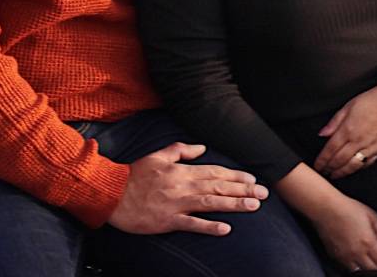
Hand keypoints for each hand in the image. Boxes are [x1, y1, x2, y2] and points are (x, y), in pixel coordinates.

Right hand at [106, 142, 267, 236]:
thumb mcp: (158, 155)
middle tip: (263, 194)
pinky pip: (192, 224)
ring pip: (210, 203)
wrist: (112, 194)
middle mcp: (182, 186)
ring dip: (233, 204)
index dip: (235, 176)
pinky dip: (209, 226)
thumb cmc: (135, 174)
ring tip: (253, 206)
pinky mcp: (168, 221)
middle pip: (218, 186)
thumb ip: (181, 150)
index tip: (252, 179)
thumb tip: (202, 148)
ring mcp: (176, 204)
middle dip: (242, 190)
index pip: (214, 171)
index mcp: (181, 170)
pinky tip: (226, 229)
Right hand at [312, 193, 376, 271]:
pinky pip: (349, 269)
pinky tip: (358, 259)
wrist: (326, 208)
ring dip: (368, 269)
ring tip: (370, 261)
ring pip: (362, 273)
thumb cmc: (348, 208)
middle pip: (375, 270)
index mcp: (368, 241)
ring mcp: (346, 257)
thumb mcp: (372, 215)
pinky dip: (356, 267)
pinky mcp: (336, 258)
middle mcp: (357, 253)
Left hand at [314, 87, 376, 179]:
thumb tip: (322, 134)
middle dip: (330, 168)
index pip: (331, 149)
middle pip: (340, 160)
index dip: (322, 159)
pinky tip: (353, 170)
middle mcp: (358, 141)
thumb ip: (335, 121)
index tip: (317, 165)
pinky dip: (358, 169)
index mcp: (348, 129)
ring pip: (353, 165)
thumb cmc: (372, 100)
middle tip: (323, 172)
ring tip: (335, 175)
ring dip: (342, 172)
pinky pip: (367, 164)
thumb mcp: (349, 105)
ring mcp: (370, 147)